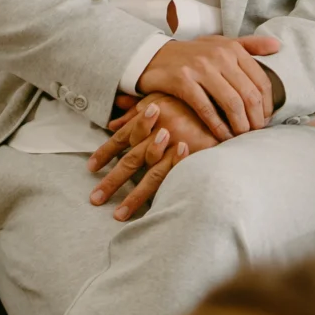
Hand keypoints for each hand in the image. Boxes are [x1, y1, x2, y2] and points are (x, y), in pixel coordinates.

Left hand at [86, 95, 219, 219]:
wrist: (224, 104)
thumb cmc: (189, 102)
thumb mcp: (161, 98)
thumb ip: (136, 112)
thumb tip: (113, 121)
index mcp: (149, 120)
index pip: (121, 139)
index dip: (105, 154)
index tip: (90, 168)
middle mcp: (159, 136)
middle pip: (131, 162)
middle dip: (112, 182)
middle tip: (94, 199)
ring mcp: (175, 151)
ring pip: (151, 177)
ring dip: (134, 198)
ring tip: (118, 216)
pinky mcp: (192, 162)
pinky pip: (174, 182)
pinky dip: (163, 196)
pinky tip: (154, 213)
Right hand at [136, 34, 281, 138]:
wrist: (153, 56)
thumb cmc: (192, 54)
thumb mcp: (220, 44)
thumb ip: (249, 45)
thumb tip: (277, 46)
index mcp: (232, 48)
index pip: (261, 81)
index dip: (267, 105)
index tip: (265, 119)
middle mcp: (219, 55)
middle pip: (249, 94)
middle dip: (256, 118)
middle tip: (256, 132)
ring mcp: (201, 68)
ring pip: (231, 103)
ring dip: (240, 125)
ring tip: (242, 137)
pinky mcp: (183, 81)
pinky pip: (207, 109)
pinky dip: (218, 127)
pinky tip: (222, 136)